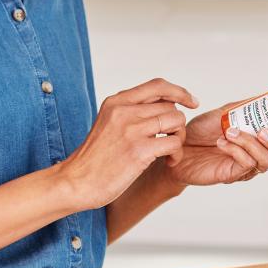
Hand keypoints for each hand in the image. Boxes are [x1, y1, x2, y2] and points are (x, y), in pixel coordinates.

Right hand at [59, 78, 198, 208]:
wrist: (75, 182)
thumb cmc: (94, 159)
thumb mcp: (108, 124)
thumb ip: (130, 112)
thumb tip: (163, 106)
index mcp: (116, 102)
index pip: (157, 85)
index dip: (180, 92)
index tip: (192, 102)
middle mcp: (123, 111)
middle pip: (170, 105)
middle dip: (178, 124)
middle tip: (172, 141)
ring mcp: (131, 130)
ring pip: (176, 121)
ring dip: (179, 138)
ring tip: (169, 152)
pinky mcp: (138, 151)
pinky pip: (174, 143)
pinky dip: (177, 154)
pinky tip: (167, 162)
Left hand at [165, 100, 267, 185]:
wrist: (178, 144)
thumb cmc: (203, 131)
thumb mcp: (229, 112)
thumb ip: (249, 106)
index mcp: (266, 143)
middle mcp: (261, 157)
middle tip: (264, 131)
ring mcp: (248, 168)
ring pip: (266, 161)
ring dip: (251, 143)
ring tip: (232, 130)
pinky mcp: (233, 175)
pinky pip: (246, 165)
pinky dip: (237, 150)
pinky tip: (223, 140)